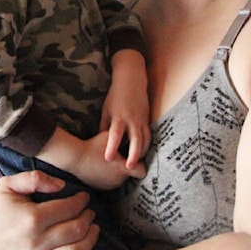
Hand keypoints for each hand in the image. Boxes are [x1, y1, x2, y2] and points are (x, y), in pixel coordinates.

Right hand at [0, 170, 98, 249]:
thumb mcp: (7, 184)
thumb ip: (35, 178)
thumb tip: (61, 185)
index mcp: (32, 218)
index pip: (68, 208)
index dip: (81, 201)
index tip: (84, 197)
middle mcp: (37, 241)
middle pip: (76, 230)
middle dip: (88, 219)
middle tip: (90, 211)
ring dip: (89, 239)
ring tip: (92, 229)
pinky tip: (79, 245)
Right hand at [72, 131, 145, 189]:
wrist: (75, 158)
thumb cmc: (93, 146)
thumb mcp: (110, 138)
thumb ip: (123, 139)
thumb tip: (131, 137)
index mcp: (124, 168)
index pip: (142, 171)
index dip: (140, 165)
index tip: (135, 159)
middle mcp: (119, 180)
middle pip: (129, 174)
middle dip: (125, 166)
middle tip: (117, 156)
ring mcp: (110, 185)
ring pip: (119, 178)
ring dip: (116, 172)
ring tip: (106, 161)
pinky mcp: (101, 188)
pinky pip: (109, 182)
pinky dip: (107, 176)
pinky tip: (99, 166)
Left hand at [101, 50, 150, 167]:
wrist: (131, 81)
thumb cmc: (115, 96)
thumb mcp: (106, 110)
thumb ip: (104, 127)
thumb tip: (102, 143)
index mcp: (118, 117)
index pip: (114, 135)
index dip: (111, 147)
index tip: (108, 158)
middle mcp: (131, 120)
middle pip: (134, 140)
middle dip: (133, 155)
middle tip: (130, 168)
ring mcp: (141, 120)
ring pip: (145, 140)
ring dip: (141, 153)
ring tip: (137, 166)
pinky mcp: (147, 120)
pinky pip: (148, 136)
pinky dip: (146, 146)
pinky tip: (143, 154)